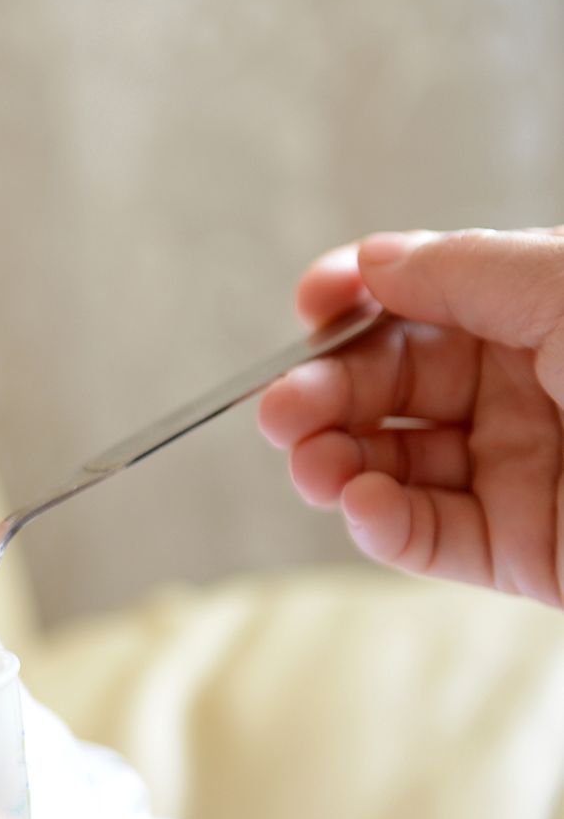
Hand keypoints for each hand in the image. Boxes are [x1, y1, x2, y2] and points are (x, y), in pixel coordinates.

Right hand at [258, 229, 563, 606]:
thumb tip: (371, 262)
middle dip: (328, 391)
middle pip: (395, 385)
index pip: (427, 302)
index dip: (359, 300)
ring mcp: (528, 475)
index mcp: (546, 314)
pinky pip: (433, 538)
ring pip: (397, 463)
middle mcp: (532, 390)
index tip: (311, 305)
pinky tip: (359, 501)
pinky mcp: (530, 556)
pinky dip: (381, 523)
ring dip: (336, 460)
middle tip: (282, 408)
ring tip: (309, 462)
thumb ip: (464, 271)